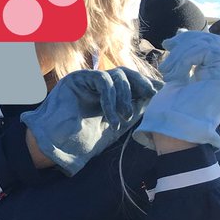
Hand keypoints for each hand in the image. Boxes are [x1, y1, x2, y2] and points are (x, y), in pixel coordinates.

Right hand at [20, 66, 159, 175]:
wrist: (57, 145)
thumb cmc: (84, 139)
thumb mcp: (118, 124)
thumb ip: (134, 109)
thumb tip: (156, 96)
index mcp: (110, 94)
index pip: (132, 82)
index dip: (147, 85)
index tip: (161, 91)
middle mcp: (100, 85)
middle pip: (127, 73)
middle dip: (142, 84)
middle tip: (152, 95)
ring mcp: (88, 80)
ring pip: (117, 75)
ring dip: (125, 95)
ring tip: (124, 116)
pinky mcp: (78, 78)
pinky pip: (102, 80)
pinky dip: (110, 97)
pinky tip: (110, 114)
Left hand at [134, 30, 219, 150]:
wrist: (174, 131)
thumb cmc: (171, 110)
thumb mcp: (175, 76)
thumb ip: (182, 59)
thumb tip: (180, 35)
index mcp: (210, 72)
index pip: (208, 43)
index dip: (188, 38)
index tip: (169, 43)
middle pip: (209, 40)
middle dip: (185, 40)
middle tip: (168, 47)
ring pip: (207, 44)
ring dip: (182, 52)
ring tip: (167, 69)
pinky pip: (206, 53)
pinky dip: (186, 58)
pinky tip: (175, 74)